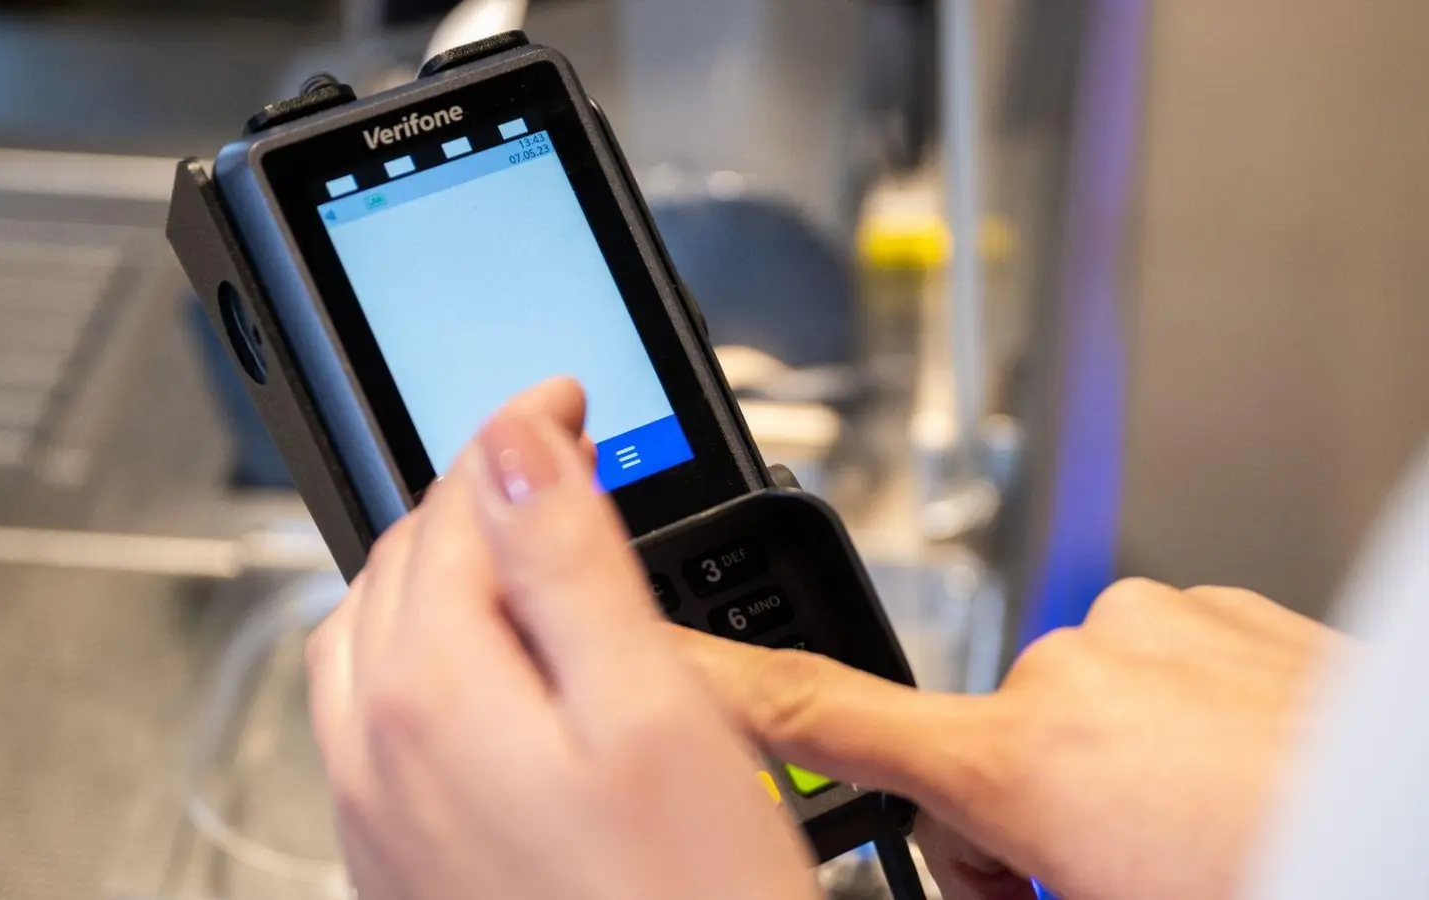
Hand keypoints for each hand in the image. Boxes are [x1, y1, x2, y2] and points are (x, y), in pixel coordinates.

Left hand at [306, 379, 819, 899]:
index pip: (454, 505)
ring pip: (372, 637)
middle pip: (402, 564)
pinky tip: (479, 665)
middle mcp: (376, 746)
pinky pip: (372, 714)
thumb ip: (565, 562)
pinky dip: (418, 648)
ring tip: (509, 540)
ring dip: (433, 567)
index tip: (567, 393)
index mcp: (431, 689)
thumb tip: (516, 439)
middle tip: (553, 452)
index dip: (516, 431)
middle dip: (472, 490)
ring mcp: (376, 809)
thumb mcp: (648, 709)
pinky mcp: (397, 856)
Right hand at [675, 578, 1337, 899]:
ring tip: (1190, 835)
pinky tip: (1228, 777)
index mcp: (1032, 761)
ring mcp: (1154, 630)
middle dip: (1008, 823)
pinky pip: (1143, 665)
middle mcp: (1077, 670)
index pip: (830, 719)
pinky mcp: (1218, 610)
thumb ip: (1003, 884)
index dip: (723, 696)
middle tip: (1089, 886)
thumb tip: (981, 879)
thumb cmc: (1296, 866)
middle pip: (972, 748)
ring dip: (1093, 774)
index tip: (656, 668)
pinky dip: (1159, 721)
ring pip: (1065, 708)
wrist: (1419, 811)